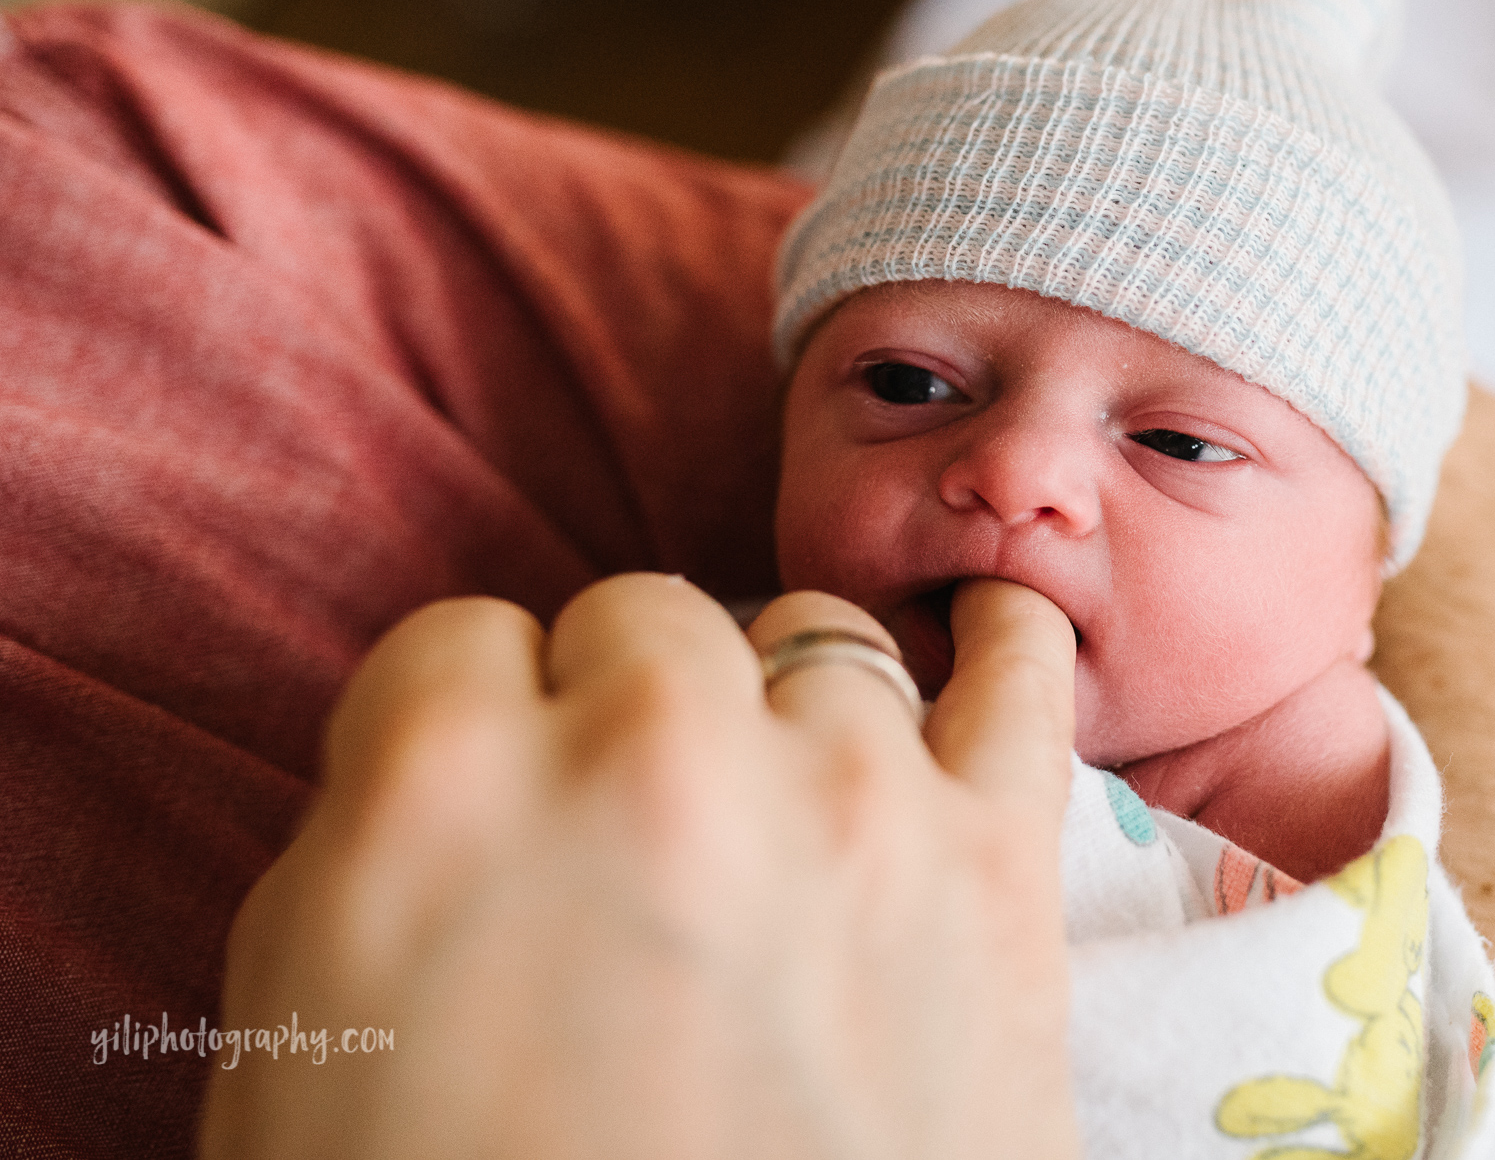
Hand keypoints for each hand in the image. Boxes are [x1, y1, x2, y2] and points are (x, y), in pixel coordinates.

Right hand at [198, 574, 1080, 1159]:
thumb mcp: (307, 1040)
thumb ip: (378, 844)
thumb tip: (464, 754)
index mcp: (443, 790)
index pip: (460, 645)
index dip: (479, 728)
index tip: (502, 799)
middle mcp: (649, 752)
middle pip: (639, 623)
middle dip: (619, 713)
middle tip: (627, 838)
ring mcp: (843, 795)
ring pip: (811, 642)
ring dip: (777, 713)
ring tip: (773, 814)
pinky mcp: (995, 866)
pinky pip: (1020, 676)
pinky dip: (1003, 642)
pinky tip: (984, 638)